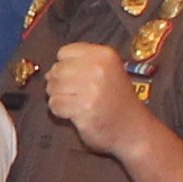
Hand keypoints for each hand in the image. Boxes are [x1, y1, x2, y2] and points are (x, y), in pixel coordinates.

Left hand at [42, 42, 149, 158]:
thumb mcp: (107, 71)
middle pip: (57, 69)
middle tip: (74, 94)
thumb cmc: (117, 101)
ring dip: (59, 97)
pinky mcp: (84, 109)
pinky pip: (55, 104)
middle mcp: (98, 68)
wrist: (133, 130)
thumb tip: (49, 72)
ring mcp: (92, 89)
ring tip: (76, 103)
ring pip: (53, 87)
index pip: (64, 52)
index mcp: (104, 55)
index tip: (76, 77)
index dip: (65, 66)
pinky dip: (60, 111)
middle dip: (59, 83)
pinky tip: (75, 113)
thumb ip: (80, 64)